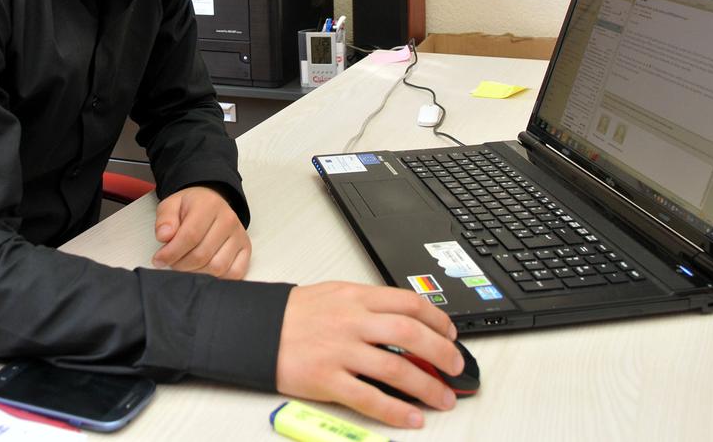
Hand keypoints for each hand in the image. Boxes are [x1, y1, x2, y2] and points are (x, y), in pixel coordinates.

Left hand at [152, 186, 250, 278]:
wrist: (211, 202)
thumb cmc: (190, 207)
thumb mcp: (171, 205)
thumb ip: (165, 219)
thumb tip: (164, 236)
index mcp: (209, 205)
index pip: (190, 236)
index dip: (172, 252)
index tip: (159, 259)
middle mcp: (228, 220)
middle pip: (202, 255)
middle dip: (180, 264)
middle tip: (171, 262)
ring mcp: (239, 236)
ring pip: (217, 267)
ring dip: (196, 272)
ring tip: (186, 264)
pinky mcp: (245, 249)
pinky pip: (235, 273)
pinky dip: (218, 278)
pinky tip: (204, 270)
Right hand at [275, 282, 462, 428]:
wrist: (255, 330)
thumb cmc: (295, 314)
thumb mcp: (335, 294)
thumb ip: (369, 305)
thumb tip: (408, 321)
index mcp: (356, 297)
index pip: (409, 303)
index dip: (438, 319)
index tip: (451, 333)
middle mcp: (352, 322)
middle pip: (410, 334)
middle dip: (442, 353)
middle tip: (457, 367)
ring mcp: (340, 351)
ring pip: (395, 368)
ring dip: (427, 386)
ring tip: (444, 398)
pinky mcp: (326, 380)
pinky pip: (368, 398)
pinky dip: (395, 410)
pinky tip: (411, 417)